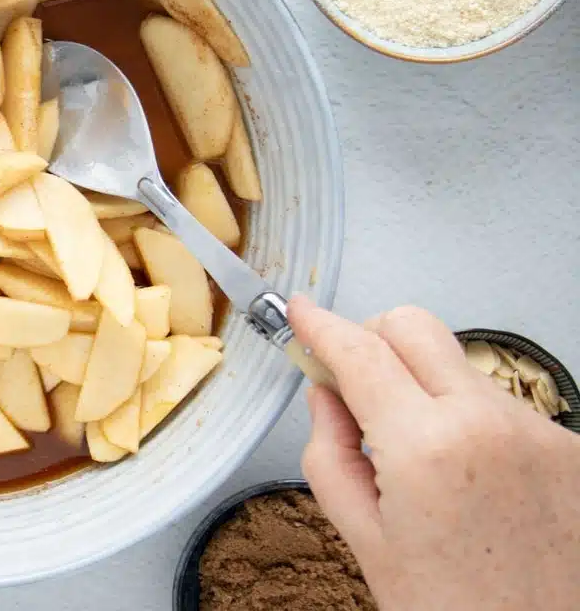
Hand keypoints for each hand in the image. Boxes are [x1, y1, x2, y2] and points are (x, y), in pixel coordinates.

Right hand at [291, 297, 579, 609]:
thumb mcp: (365, 540)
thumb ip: (330, 454)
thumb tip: (328, 399)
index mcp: (427, 448)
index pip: (361, 352)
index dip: (320, 326)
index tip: (303, 314)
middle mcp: (489, 423)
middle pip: (414, 328)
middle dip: (372, 339)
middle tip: (351, 381)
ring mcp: (537, 431)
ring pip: (458, 364)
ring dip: (423, 385)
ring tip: (415, 455)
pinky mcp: (566, 446)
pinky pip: (498, 403)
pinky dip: (467, 418)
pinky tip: (463, 473)